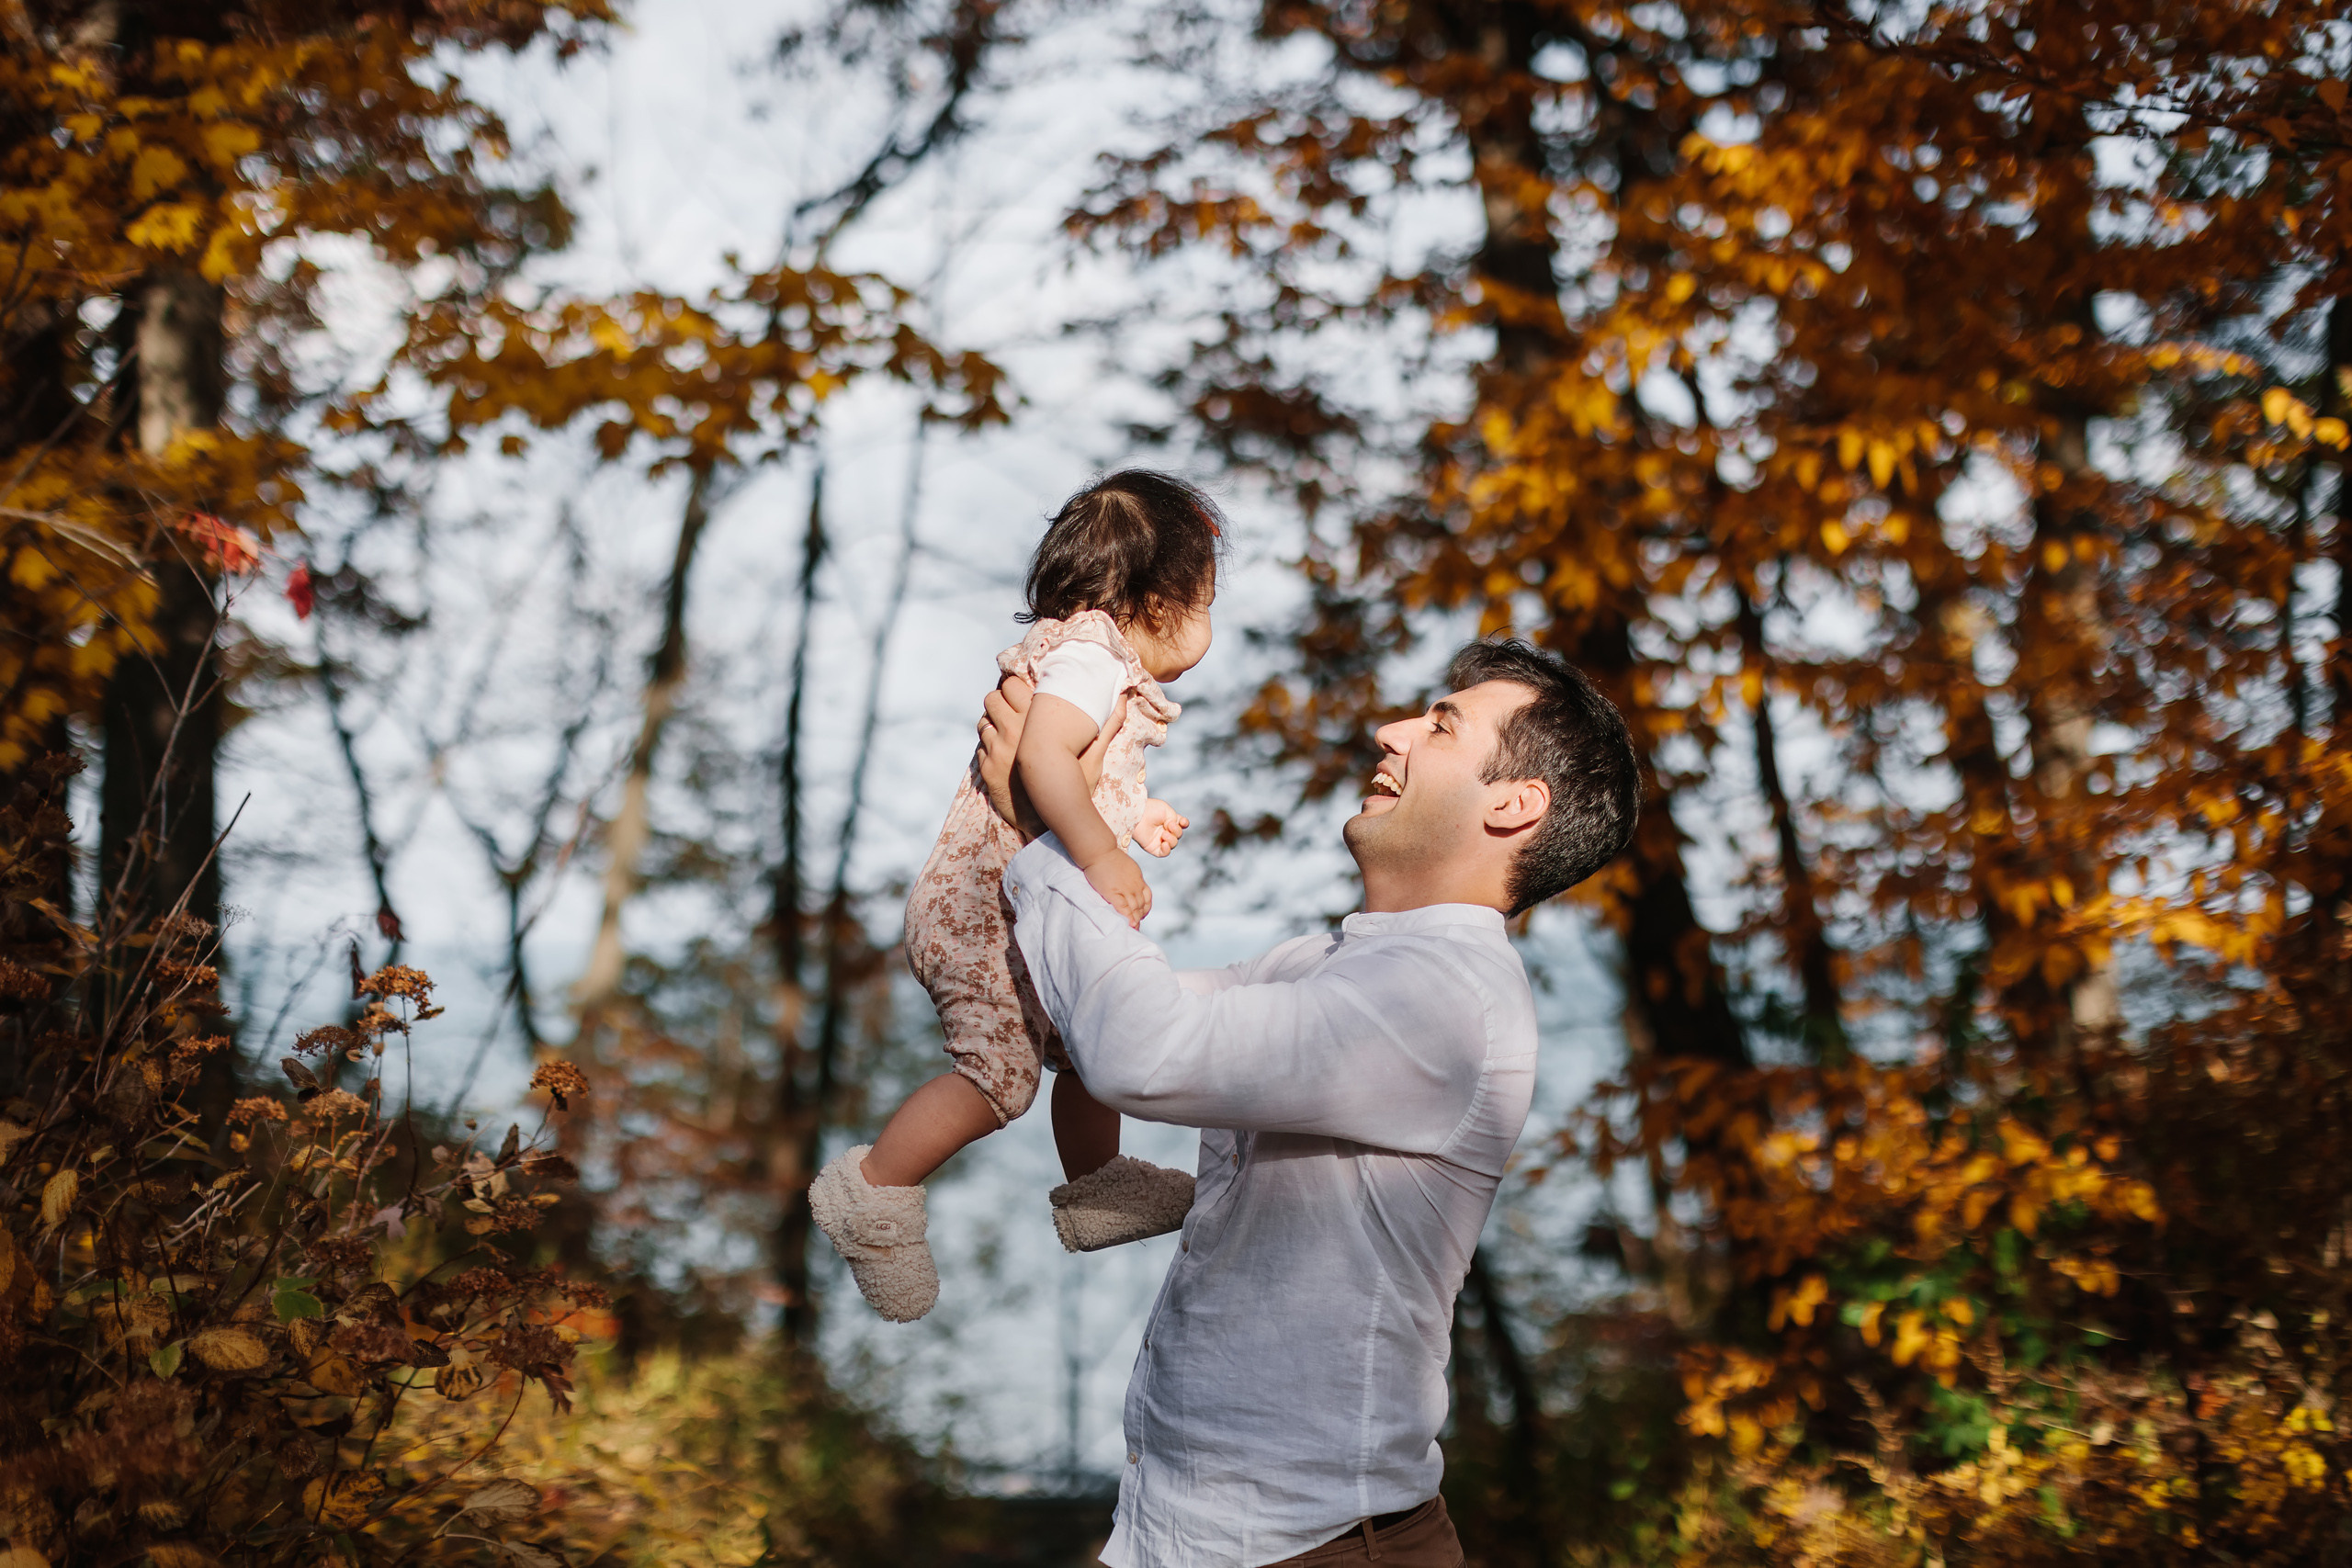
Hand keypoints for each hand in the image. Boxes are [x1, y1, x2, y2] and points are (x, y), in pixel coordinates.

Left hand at [978, 676, 1127, 838]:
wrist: (1052, 822)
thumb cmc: (1076, 786)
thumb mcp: (1094, 756)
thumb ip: (1107, 725)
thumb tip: (1125, 697)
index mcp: (1036, 722)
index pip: (1012, 685)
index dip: (1014, 685)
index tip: (1020, 690)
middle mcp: (1013, 731)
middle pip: (992, 698)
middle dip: (999, 700)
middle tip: (1008, 706)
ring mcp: (997, 750)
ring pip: (984, 721)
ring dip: (992, 722)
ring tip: (1005, 728)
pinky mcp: (987, 768)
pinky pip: (981, 745)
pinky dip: (989, 745)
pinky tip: (1002, 751)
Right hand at [1082, 851, 1151, 927]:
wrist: (1100, 850)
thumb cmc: (1108, 856)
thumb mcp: (1126, 865)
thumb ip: (1130, 876)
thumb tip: (1128, 883)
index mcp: (1138, 879)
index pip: (1147, 897)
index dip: (1145, 908)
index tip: (1142, 915)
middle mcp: (1135, 885)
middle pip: (1141, 905)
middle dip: (1139, 917)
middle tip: (1136, 927)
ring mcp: (1125, 889)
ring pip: (1134, 909)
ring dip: (1135, 920)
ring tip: (1133, 929)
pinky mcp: (1114, 892)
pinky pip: (1123, 908)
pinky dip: (1128, 918)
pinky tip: (1129, 924)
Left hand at [1134, 798, 1187, 857]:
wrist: (1138, 815)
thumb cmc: (1150, 809)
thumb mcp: (1167, 811)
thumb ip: (1176, 820)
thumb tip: (1175, 830)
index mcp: (1168, 820)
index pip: (1181, 824)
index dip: (1184, 824)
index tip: (1183, 822)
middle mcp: (1165, 830)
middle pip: (1178, 835)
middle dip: (1176, 830)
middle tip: (1168, 825)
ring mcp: (1159, 839)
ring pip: (1173, 844)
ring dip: (1172, 839)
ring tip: (1164, 833)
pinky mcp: (1153, 847)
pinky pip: (1164, 853)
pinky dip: (1167, 849)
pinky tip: (1164, 843)